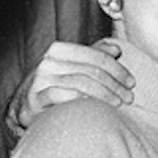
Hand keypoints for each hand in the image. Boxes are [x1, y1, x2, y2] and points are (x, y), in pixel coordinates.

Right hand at [14, 40, 130, 131]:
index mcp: (58, 50)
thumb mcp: (74, 68)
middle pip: (89, 70)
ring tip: (119, 104)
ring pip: (79, 83)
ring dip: (104, 95)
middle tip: (129, 97)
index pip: (94, 55)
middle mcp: (46, 62)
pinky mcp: (33, 101)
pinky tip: (95, 108)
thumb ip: (93, 56)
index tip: (131, 82)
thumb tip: (115, 49)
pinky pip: (60, 96)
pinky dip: (81, 100)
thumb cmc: (56, 87)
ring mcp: (38, 82)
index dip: (116, 68)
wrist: (26, 109)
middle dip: (114, 84)